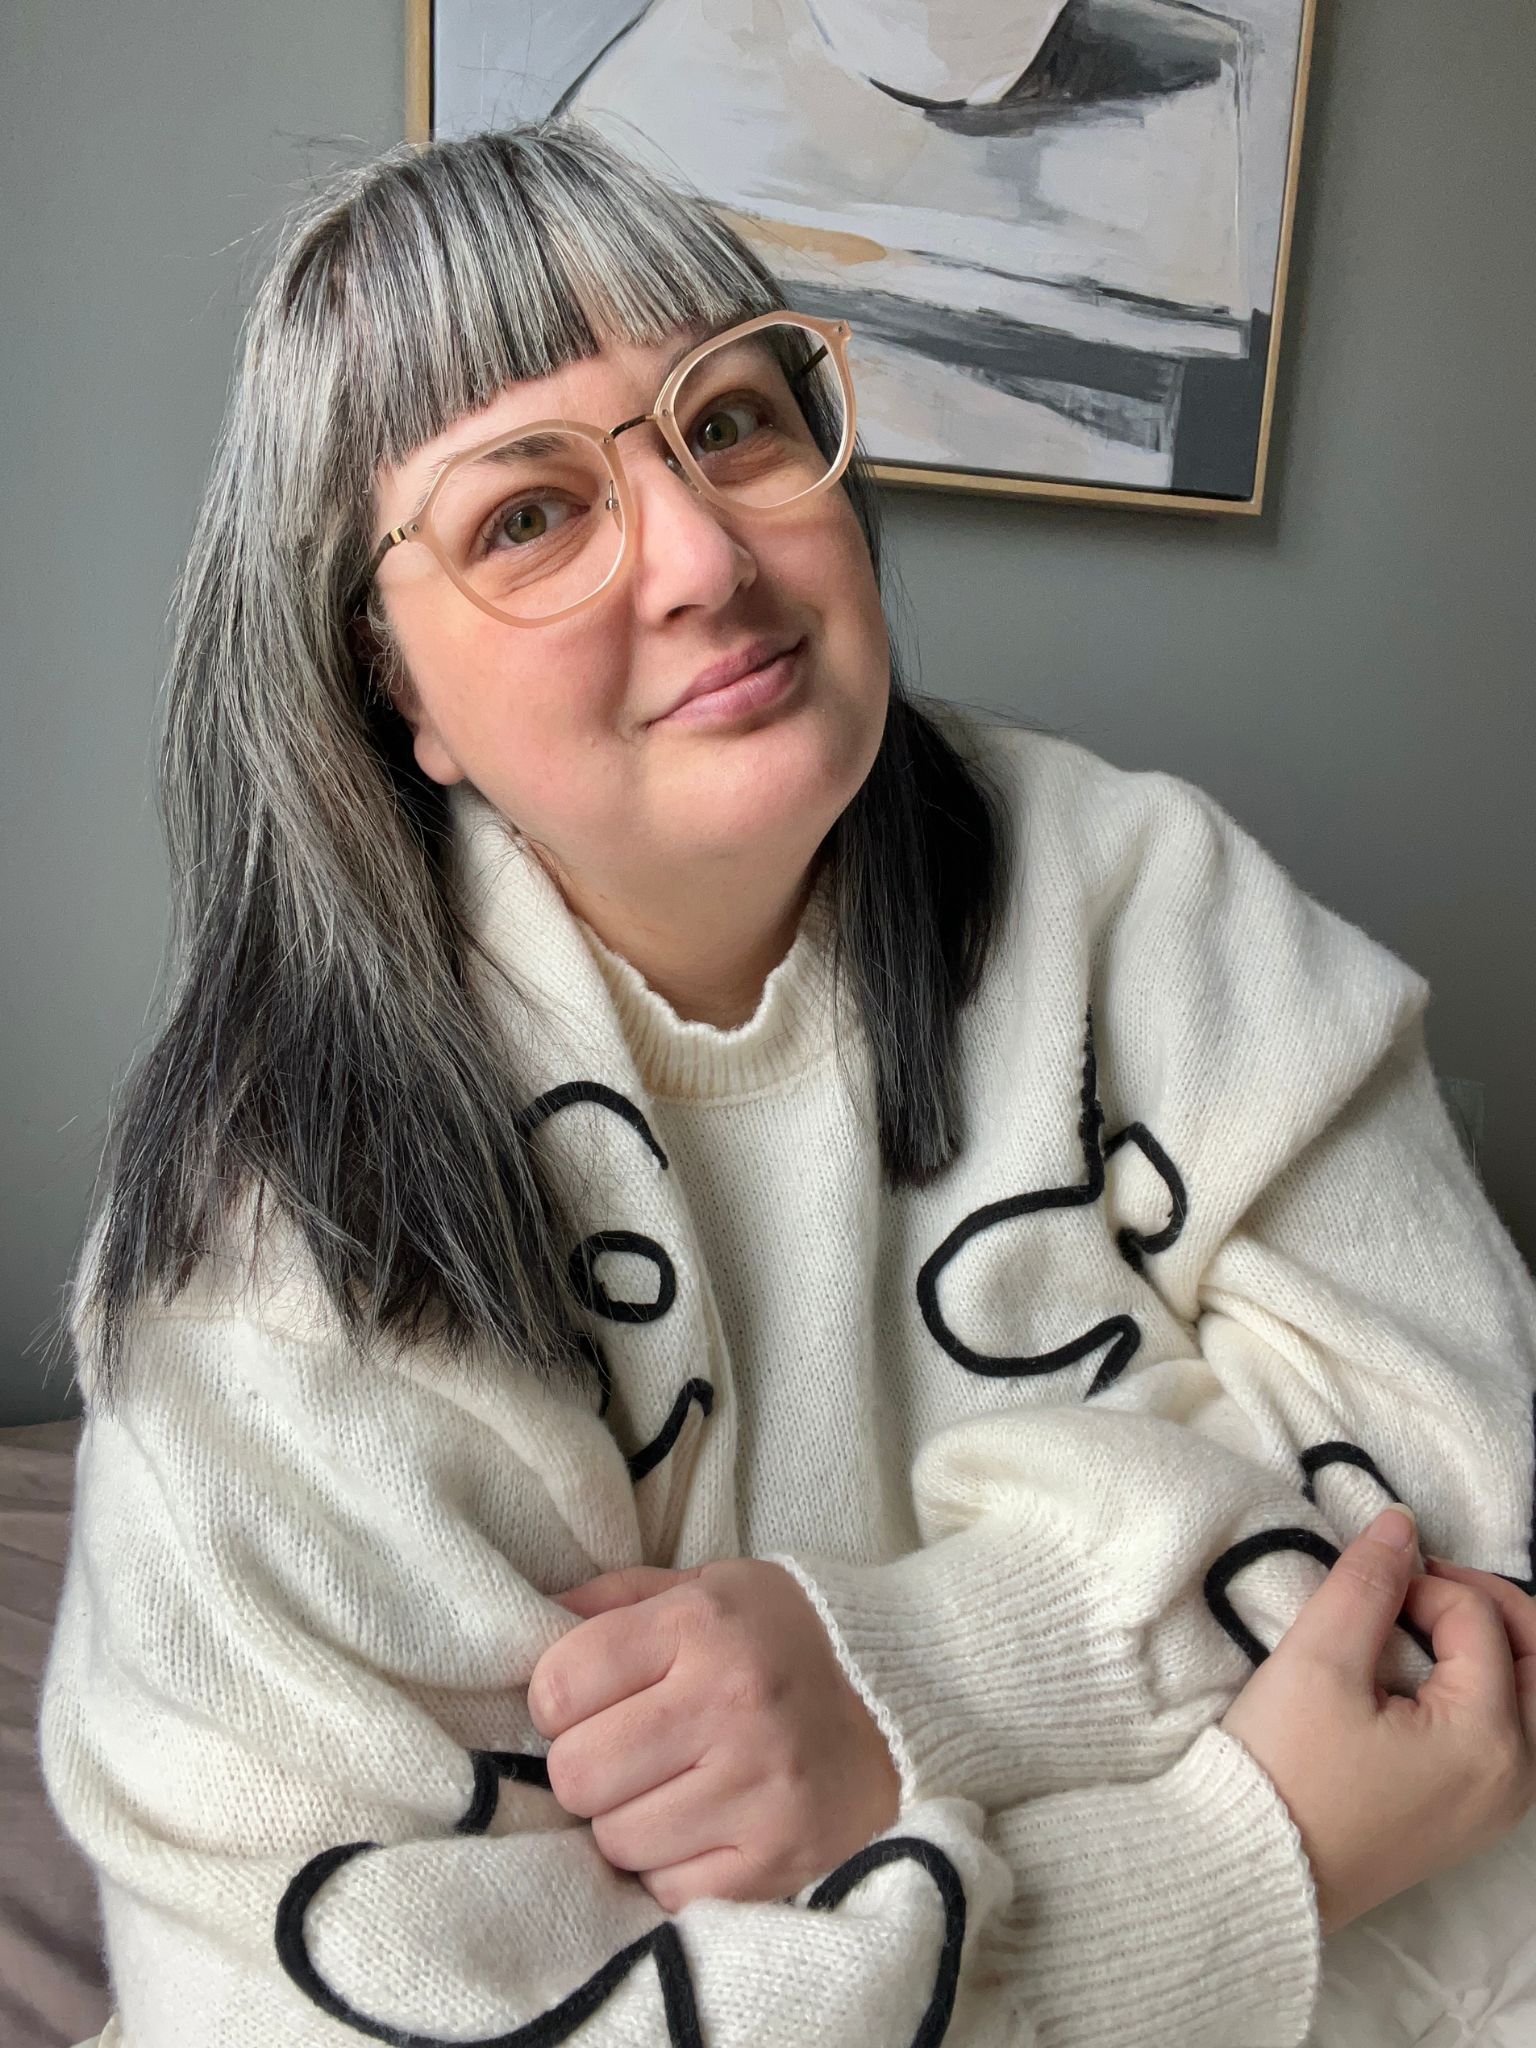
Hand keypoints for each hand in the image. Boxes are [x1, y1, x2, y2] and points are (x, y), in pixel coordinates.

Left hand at [528, 1559, 901, 1911]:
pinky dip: (673, 1866)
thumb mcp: (707, 1587)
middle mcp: (731, 1703)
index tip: (588, 1699)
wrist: (907, 1693)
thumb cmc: (785, 1634)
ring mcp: (758, 1788)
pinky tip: (706, 1825)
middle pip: (577, 1772)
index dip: (558, 1697)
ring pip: (616, 1839)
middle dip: (587, 1766)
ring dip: (628, 1820)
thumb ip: (615, 1600)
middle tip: (627, 1751)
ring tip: (672, 1786)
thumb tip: (531, 1616)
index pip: (561, 1682)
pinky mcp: (779, 1858)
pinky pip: (669, 1890)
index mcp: (703, 1625)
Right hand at [1220, 1506, 1535, 1938]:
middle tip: (1420, 1582)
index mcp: (1488, 1741)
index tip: (1361, 1583)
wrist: (1252, 1870)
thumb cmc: (1284, 1771)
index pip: (1479, 1621)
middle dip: (1489, 1605)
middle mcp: (1513, 1779)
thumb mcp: (1317, 1662)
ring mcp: (1495, 1806)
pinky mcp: (1466, 1819)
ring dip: (1489, 1647)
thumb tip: (1402, 1525)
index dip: (1421, 1582)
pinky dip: (1479, 1690)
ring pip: (1527, 1699)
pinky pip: (1504, 1736)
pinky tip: (1422, 1677)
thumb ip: (1367, 1584)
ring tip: (1419, 1623)